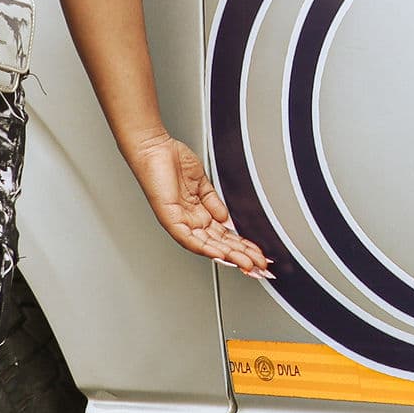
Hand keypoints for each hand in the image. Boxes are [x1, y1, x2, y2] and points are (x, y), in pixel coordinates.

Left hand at [130, 132, 271, 277]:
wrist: (154, 147)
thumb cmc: (171, 160)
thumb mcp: (202, 183)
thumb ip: (215, 203)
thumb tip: (228, 220)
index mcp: (197, 213)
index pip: (223, 235)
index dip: (242, 245)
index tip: (258, 253)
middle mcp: (189, 220)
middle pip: (219, 244)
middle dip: (242, 255)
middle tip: (259, 265)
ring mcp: (179, 221)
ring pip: (207, 245)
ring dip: (229, 255)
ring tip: (246, 264)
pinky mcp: (170, 218)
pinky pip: (188, 239)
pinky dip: (205, 248)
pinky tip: (220, 254)